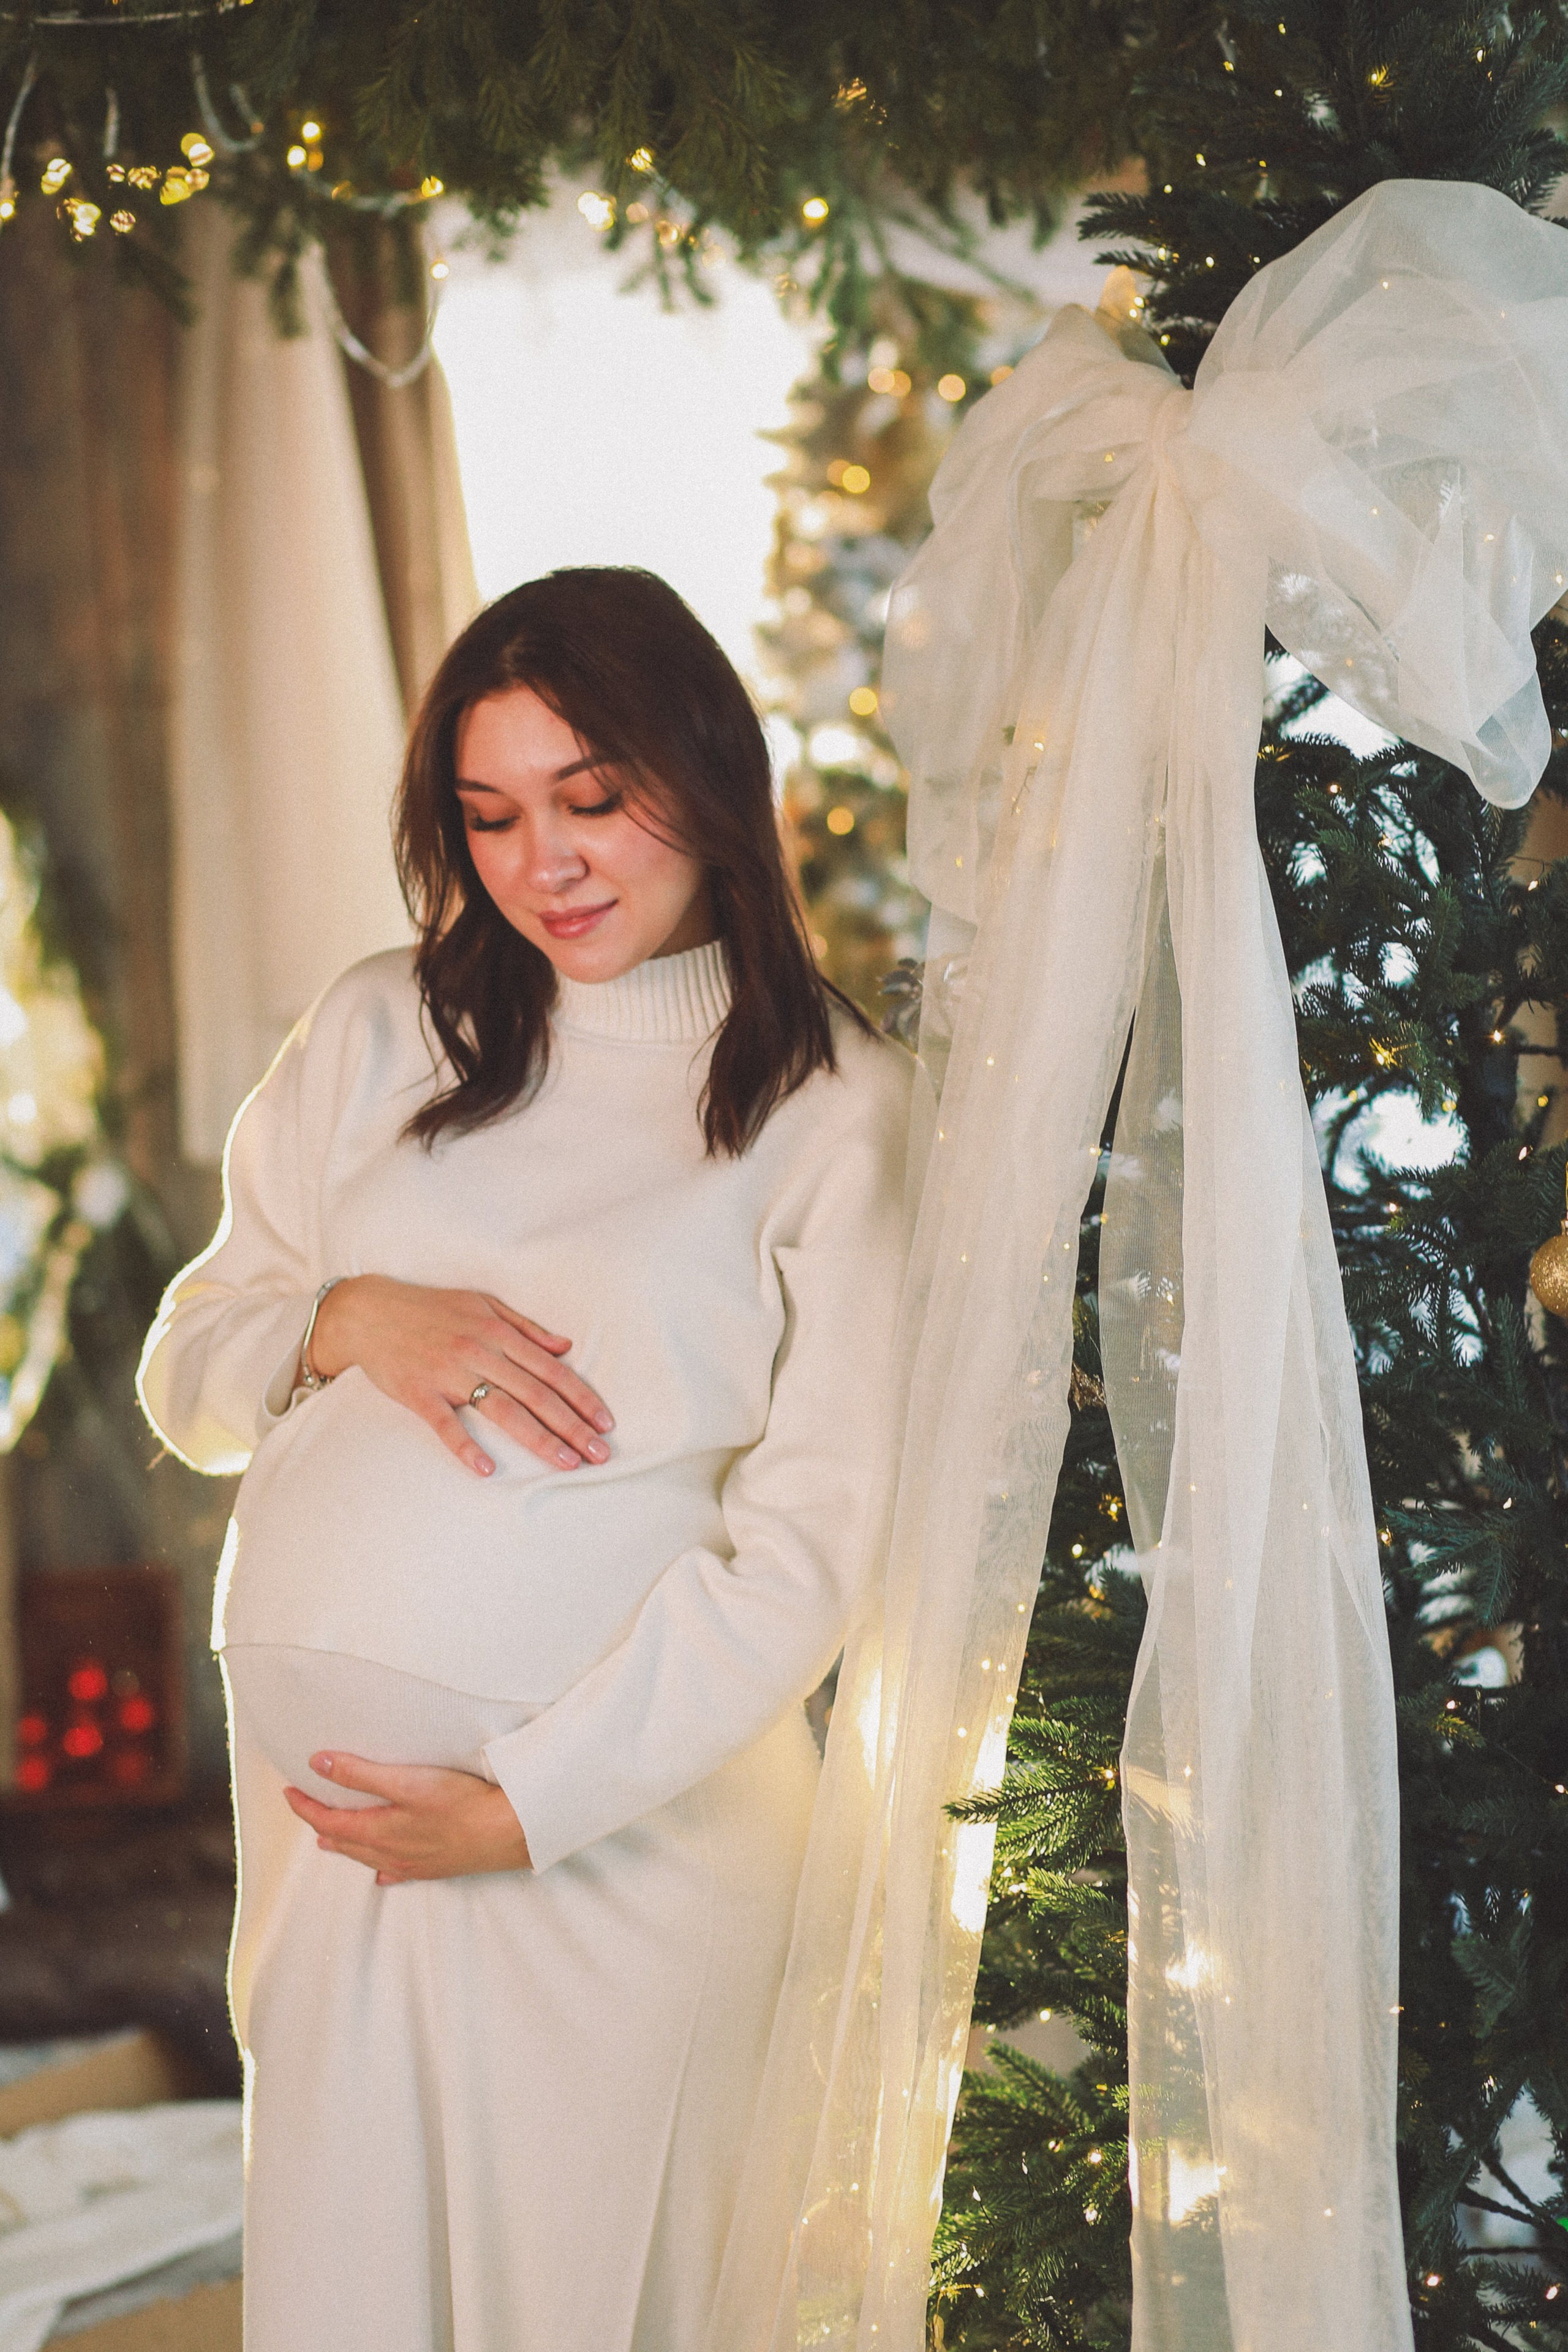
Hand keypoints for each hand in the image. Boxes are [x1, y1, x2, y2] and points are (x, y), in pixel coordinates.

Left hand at [283, 1753, 531, 1882]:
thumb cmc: (459, 1803)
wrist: (507, 1831)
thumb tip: (318, 1763)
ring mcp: (414, 1863)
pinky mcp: (435, 1867)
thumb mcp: (406, 1781)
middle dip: (321, 1825)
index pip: (329, 1821)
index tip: (289, 1791)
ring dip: (346, 1847)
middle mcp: (391, 1853)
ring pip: (368, 1858)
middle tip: (306, 1809)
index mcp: (378, 1831)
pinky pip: (397, 1872)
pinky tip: (384, 1874)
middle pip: (345, 1841)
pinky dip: (382, 1869)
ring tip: (330, 1842)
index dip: (306, 1807)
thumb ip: (360, 1773)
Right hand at [310, 1273, 612, 1477]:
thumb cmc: (430, 1308)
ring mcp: (448, 1373)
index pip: (552, 1370)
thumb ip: (525, 1327)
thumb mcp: (483, 1305)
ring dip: (539, 1439)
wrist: (369, 1311)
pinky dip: (466, 1447)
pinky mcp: (418, 1393)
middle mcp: (480, 1351)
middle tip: (600, 1454)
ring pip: (503, 1410)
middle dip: (572, 1426)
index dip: (582, 1398)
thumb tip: (565, 1346)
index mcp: (498, 1332)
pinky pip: (445, 1424)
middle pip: (536, 1394)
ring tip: (566, 1463)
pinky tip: (487, 1470)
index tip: (606, 1423)